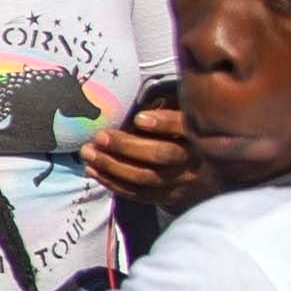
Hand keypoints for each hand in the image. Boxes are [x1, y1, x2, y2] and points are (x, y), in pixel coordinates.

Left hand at [81, 98, 201, 205]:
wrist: (203, 173)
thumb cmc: (181, 132)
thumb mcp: (180, 114)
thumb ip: (165, 104)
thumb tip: (134, 93)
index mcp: (198, 134)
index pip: (184, 128)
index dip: (163, 124)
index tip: (138, 118)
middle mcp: (193, 161)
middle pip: (161, 155)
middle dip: (126, 146)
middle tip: (99, 137)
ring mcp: (180, 183)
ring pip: (145, 177)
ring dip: (111, 165)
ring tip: (88, 152)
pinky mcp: (166, 198)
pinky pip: (137, 193)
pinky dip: (112, 182)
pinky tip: (92, 170)